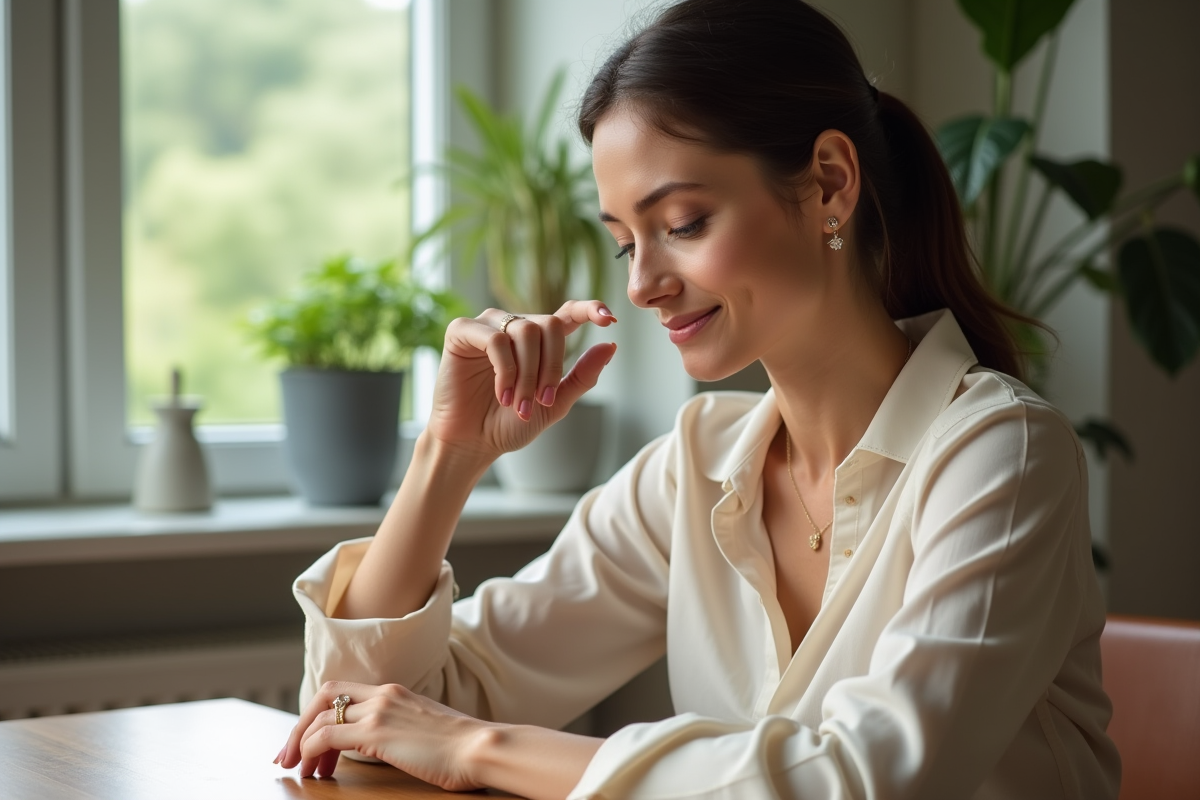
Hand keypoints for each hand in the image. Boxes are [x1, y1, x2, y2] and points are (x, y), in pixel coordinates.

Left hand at [275, 680, 490, 789]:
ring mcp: (379, 710)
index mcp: (395, 692)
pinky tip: (312, 768)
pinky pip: (327, 736)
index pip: (345, 693)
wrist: (480, 748)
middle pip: (325, 695)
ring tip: (296, 767)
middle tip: (289, 754)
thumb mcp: (426, 730)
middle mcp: (383, 693)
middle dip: (300, 723)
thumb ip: (403, 729)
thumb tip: (390, 746)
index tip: (309, 742)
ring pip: (320, 715)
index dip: (320, 714)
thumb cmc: (462, 748)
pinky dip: (310, 749)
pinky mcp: (376, 731)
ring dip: (300, 742)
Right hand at [426, 300, 617, 460]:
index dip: (589, 309)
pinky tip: (503, 394)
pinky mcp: (462, 332)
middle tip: (541, 401)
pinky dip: (505, 370)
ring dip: (527, 374)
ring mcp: (488, 326)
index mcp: (539, 341)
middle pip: (549, 325)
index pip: (568, 313)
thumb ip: (582, 376)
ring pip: (525, 332)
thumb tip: (611, 345)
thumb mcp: (555, 403)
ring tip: (519, 403)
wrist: (473, 442)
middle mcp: (515, 326)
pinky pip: (496, 339)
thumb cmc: (510, 423)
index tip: (610, 318)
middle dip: (551, 367)